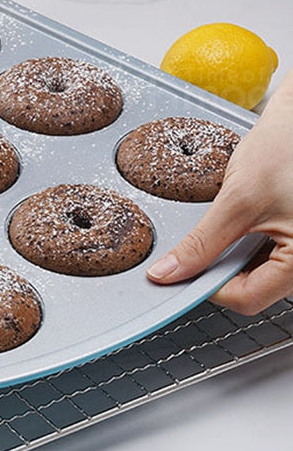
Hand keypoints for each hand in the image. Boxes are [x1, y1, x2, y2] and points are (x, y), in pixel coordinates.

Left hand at [147, 71, 292, 314]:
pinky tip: (237, 221)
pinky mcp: (290, 238)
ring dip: (229, 255)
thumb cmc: (285, 152)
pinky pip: (262, 254)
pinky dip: (241, 242)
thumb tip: (169, 273)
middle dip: (217, 268)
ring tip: (226, 222)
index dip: (205, 285)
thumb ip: (202, 243)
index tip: (175, 272)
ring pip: (254, 271)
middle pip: (251, 287)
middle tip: (193, 245)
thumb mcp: (238, 201)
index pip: (246, 298)